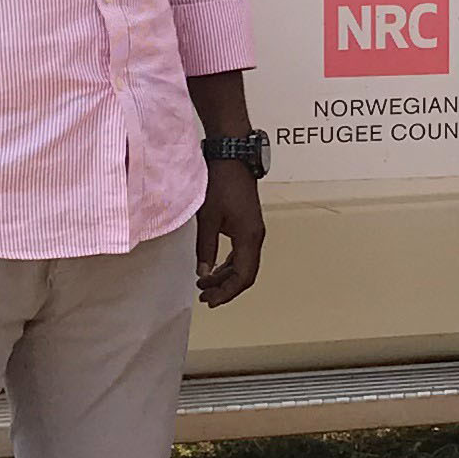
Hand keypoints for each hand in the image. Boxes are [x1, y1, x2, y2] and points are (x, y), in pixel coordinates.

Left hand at [197, 160, 265, 306]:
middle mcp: (255, 236)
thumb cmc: (220, 183)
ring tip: (204, 284)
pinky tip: (214, 267)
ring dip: (225, 276)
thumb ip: (205, 248)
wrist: (231, 157)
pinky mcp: (247, 224)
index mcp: (248, 237)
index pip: (243, 276)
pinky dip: (228, 264)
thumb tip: (203, 273)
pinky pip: (241, 252)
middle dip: (225, 288)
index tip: (210, 300)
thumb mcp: (208, 218)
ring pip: (243, 264)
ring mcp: (253, 230)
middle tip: (204, 297)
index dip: (228, 292)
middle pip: (245, 273)